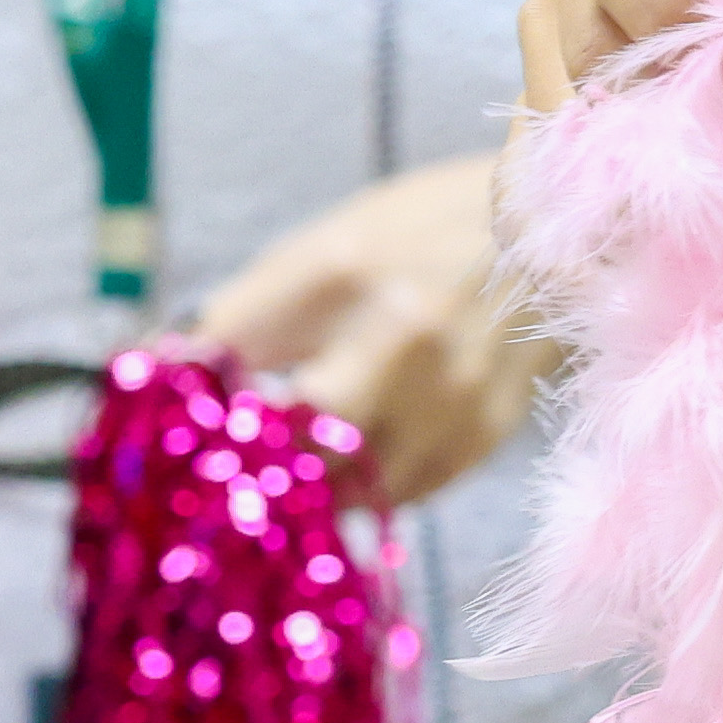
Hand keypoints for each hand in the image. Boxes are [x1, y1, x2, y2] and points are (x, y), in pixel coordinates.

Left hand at [184, 154, 537, 508]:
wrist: (558, 225)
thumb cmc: (416, 233)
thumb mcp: (323, 248)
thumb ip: (244, 315)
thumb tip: (165, 381)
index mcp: (342, 267)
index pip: (227, 356)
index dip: (187, 399)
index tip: (174, 422)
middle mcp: (402, 331)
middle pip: (295, 439)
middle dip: (261, 457)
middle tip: (246, 459)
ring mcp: (450, 390)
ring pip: (346, 487)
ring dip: (314, 485)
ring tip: (306, 462)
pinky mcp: (483, 433)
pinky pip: (401, 497)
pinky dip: (371, 487)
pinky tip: (367, 455)